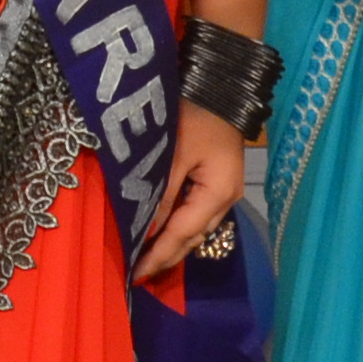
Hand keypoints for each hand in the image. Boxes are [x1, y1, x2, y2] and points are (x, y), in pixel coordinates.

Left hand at [136, 114, 245, 280]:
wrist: (222, 87)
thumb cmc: (197, 115)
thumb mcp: (174, 153)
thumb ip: (161, 194)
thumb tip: (145, 230)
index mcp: (217, 194)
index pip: (182, 234)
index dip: (158, 255)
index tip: (136, 275)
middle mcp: (225, 201)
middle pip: (193, 238)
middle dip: (166, 257)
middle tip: (138, 274)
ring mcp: (225, 193)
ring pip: (196, 229)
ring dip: (173, 245)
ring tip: (147, 259)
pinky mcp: (219, 184)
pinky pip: (197, 215)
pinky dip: (179, 227)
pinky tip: (162, 232)